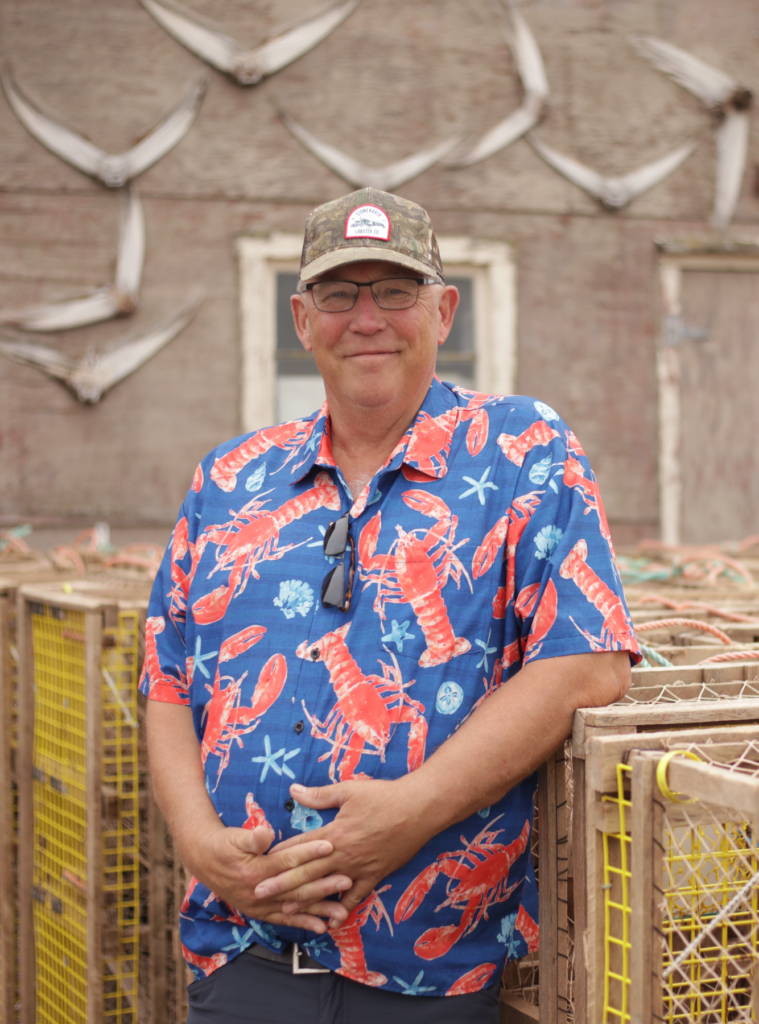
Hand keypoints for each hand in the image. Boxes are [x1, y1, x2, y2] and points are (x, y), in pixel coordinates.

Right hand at [184, 822, 352, 932]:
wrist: (204, 861)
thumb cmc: (224, 844)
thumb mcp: (235, 836)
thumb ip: (252, 837)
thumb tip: (264, 833)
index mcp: (255, 871)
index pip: (288, 860)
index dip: (309, 852)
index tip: (330, 845)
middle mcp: (259, 892)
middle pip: (297, 887)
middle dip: (323, 884)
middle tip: (347, 879)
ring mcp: (260, 905)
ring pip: (294, 906)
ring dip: (319, 909)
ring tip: (342, 911)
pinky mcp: (260, 911)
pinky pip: (284, 919)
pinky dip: (302, 923)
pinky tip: (321, 927)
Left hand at [256, 775, 438, 915]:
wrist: (419, 808)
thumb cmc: (383, 795)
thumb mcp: (349, 790)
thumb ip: (319, 794)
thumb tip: (294, 790)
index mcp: (334, 832)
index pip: (300, 847)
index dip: (278, 856)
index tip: (258, 864)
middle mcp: (343, 854)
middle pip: (306, 872)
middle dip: (281, 883)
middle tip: (258, 893)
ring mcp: (359, 868)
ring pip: (327, 888)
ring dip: (305, 900)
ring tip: (285, 911)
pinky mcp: (375, 875)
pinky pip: (356, 896)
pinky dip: (342, 908)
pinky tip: (331, 921)